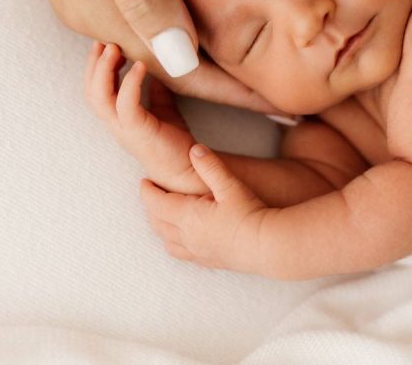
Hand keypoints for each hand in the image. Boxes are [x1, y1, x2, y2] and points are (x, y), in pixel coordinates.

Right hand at [0, 0, 279, 113]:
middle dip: (229, 85)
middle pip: (172, 67)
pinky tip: (222, 18)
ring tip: (266, 65)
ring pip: (164, 41)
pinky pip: (153, 11)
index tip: (287, 108)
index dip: (233, 93)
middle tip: (289, 96)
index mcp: (101, 9)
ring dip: (212, 57)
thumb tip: (180, 60)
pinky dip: (192, 23)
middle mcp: (94, 11)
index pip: (177, 73)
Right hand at [84, 41, 208, 194]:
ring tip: (114, 49)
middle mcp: (116, 125)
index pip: (96, 91)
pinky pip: (126, 106)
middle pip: (91, 93)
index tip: (104, 44)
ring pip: (100, 99)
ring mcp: (125, 130)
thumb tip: (155, 65)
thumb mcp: (164, 108)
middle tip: (103, 42)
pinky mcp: (139, 133)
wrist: (189, 168)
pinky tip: (141, 66)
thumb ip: (155, 90)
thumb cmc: (174, 140)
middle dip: (94, 65)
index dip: (95, 68)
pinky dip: (130, 83)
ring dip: (104, 71)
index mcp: (119, 118)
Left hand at [140, 144, 269, 273]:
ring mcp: (196, 251)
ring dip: (160, 226)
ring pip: (167, 240)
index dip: (148, 191)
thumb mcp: (230, 185)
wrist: (267, 246)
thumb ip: (210, 166)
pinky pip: (181, 254)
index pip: (157, 203)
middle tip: (151, 194)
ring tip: (162, 215)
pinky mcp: (208, 261)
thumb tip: (195, 149)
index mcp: (188, 216)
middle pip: (157, 222)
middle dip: (151, 207)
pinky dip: (173, 243)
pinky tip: (181, 238)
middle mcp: (187, 236)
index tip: (144, 181)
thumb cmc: (250, 214)